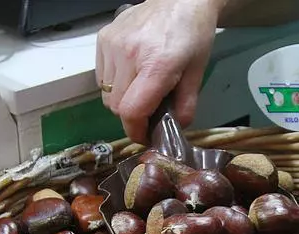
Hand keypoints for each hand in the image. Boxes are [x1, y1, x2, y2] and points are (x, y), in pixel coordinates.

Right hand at [96, 0, 223, 142]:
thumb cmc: (192, 33)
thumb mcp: (197, 71)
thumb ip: (186, 105)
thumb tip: (174, 128)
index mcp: (157, 64)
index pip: (131, 110)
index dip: (135, 130)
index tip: (144, 135)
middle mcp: (129, 54)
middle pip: (116, 106)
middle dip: (131, 115)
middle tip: (148, 109)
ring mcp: (113, 44)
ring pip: (106, 93)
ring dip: (121, 98)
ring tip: (141, 86)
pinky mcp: (103, 38)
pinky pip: (101, 75)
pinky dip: (113, 82)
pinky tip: (131, 71)